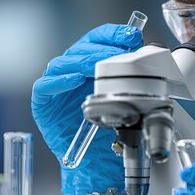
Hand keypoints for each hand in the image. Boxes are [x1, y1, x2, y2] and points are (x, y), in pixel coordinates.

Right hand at [31, 23, 142, 194]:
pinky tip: (74, 79)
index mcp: (92, 64)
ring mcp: (57, 84)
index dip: (114, 34)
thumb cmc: (108, 127)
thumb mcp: (125, 98)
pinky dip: (59, 81)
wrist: (95, 160)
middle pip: (83, 47)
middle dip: (103, 46)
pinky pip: (45, 86)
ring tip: (99, 64)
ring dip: (84, 60)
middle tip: (121, 50)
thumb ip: (133, 77)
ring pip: (64, 62)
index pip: (100, 39)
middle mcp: (74, 70)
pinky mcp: (44, 101)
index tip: (132, 35)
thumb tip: (150, 56)